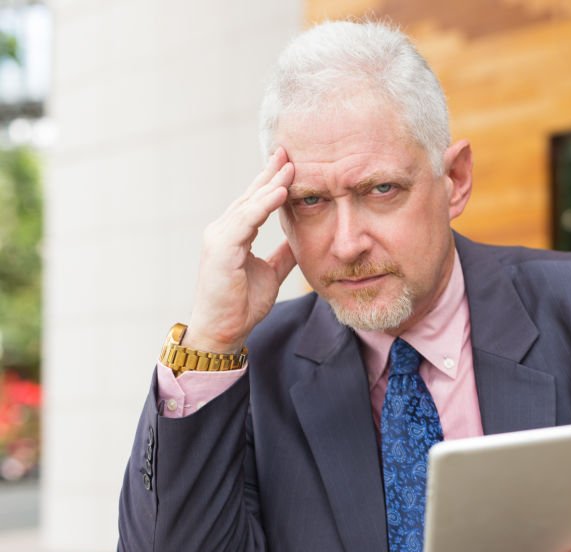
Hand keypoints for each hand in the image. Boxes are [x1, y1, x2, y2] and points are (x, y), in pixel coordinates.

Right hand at [185, 147, 296, 352]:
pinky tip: (281, 191)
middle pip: (251, 195)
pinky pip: (246, 220)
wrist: (224, 331)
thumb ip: (283, 254)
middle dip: (271, 173)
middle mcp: (223, 230)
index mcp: (234, 234)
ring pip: (249, 204)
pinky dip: (264, 205)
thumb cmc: (242, 304)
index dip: (272, 181)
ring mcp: (219, 237)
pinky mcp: (221, 248)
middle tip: (289, 151)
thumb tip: (300, 238)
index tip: (291, 162)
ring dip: (271, 183)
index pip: (255, 201)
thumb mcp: (271, 272)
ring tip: (291, 166)